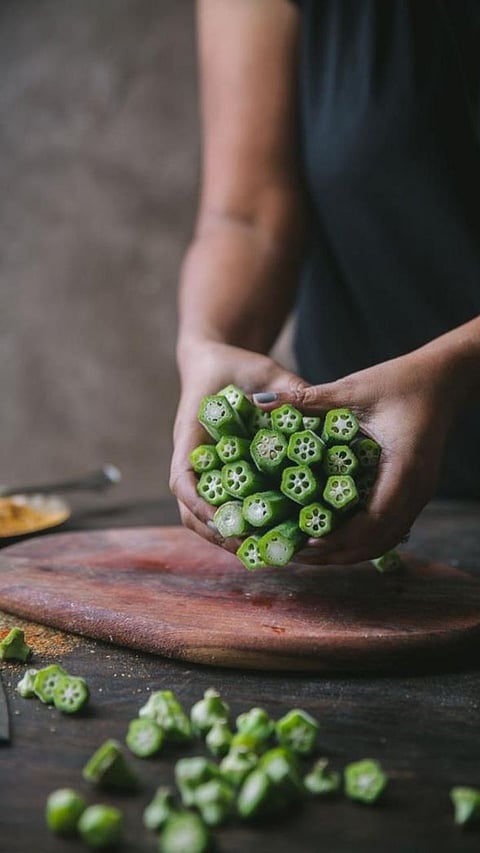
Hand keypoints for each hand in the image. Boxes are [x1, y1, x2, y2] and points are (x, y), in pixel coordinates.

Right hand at [169, 340, 308, 548]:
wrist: (217, 361)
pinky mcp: (221, 476)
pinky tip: (270, 537)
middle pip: (190, 512)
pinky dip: (240, 527)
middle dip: (220, 535)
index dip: (199, 505)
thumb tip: (316, 408)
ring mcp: (205, 471)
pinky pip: (223, 509)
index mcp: (191, 435)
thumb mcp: (262, 368)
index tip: (225, 521)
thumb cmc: (236, 364)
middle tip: (256, 550)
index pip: (182, 480)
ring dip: (229, 538)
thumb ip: (285, 386)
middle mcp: (193, 459)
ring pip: (203, 518)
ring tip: (266, 552)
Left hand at [255, 349, 457, 563]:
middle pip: (376, 541)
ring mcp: (418, 495)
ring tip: (310, 551)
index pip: (372, 521)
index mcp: (403, 469)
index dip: (338, 537)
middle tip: (296, 553)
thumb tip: (259, 402)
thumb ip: (308, 399)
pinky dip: (361, 538)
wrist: (444, 379)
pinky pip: (389, 528)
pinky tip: (333, 534)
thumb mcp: (353, 389)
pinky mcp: (413, 493)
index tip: (304, 540)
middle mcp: (415, 490)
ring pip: (384, 540)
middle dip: (337, 553)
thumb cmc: (402, 381)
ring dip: (349, 551)